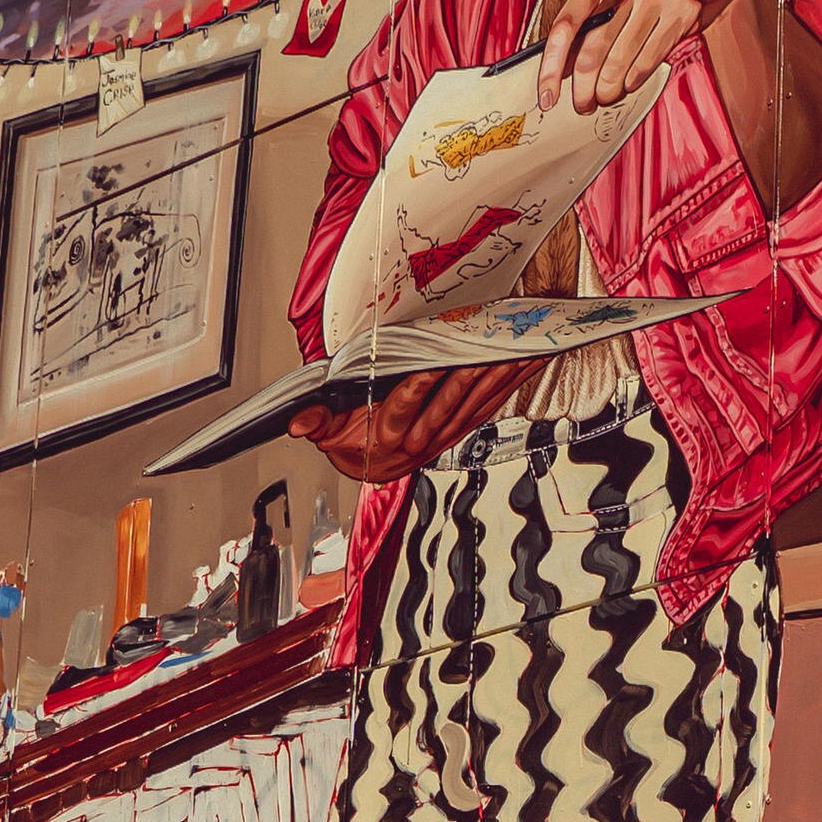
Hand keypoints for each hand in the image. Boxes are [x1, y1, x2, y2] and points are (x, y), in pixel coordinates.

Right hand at [291, 362, 526, 482]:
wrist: (370, 468)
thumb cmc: (351, 442)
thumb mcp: (326, 432)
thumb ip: (315, 421)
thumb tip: (296, 422)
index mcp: (389, 435)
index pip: (404, 408)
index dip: (417, 388)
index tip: (428, 367)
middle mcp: (421, 438)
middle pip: (449, 405)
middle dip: (471, 377)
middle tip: (489, 353)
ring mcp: (444, 435)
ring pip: (474, 406)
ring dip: (497, 380)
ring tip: (518, 353)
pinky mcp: (459, 430)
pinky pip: (487, 408)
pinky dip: (507, 387)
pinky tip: (525, 366)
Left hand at [538, 0, 781, 118]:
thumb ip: (604, 0)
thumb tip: (569, 54)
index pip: (569, 18)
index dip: (553, 61)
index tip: (547, 92)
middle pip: (594, 48)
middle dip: (582, 88)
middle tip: (580, 105)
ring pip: (621, 60)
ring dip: (609, 90)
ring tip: (605, 99)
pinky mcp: (686, 11)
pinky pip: (649, 60)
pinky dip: (634, 80)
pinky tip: (629, 85)